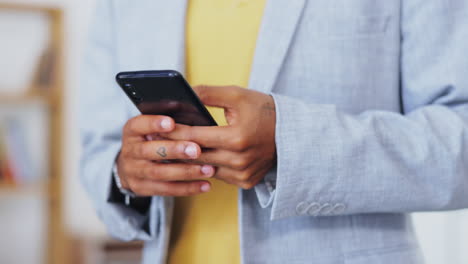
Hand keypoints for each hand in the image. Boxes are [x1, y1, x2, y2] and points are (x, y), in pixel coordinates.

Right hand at [117, 115, 214, 195]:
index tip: (172, 123)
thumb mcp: (153, 128)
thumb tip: (194, 112)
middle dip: (174, 150)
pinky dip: (187, 188)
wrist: (131, 166)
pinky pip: (166, 190)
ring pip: (159, 173)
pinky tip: (205, 185)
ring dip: (186, 172)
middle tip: (196, 149)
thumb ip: (169, 123)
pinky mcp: (141, 188)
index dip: (154, 124)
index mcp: (132, 131)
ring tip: (208, 170)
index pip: (138, 125)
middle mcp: (130, 151)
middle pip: (149, 151)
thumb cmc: (152, 140)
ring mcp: (134, 171)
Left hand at [162, 85, 276, 188]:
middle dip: (174, 147)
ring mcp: (243, 174)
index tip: (155, 128)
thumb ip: (208, 94)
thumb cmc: (264, 109)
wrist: (291, 132)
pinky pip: (218, 176)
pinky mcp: (246, 182)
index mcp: (236, 138)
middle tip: (154, 140)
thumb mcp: (238, 95)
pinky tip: (193, 160)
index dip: (173, 132)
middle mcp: (239, 160)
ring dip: (187, 160)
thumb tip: (183, 93)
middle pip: (196, 156)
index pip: (194, 136)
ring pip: (205, 169)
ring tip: (168, 150)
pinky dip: (207, 167)